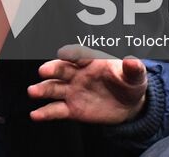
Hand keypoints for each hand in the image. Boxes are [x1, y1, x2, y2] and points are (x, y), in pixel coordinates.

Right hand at [27, 45, 148, 123]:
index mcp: (91, 61)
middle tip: (43, 71)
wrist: (128, 106)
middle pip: (62, 69)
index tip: (64, 53)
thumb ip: (133, 69)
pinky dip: (45, 113)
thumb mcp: (135, 76)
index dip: (72, 53)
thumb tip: (132, 60)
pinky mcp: (71, 109)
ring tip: (33, 91)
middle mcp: (77, 74)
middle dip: (52, 69)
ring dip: (43, 90)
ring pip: (54, 88)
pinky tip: (35, 114)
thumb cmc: (129, 84)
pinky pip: (56, 110)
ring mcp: (72, 91)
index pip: (80, 55)